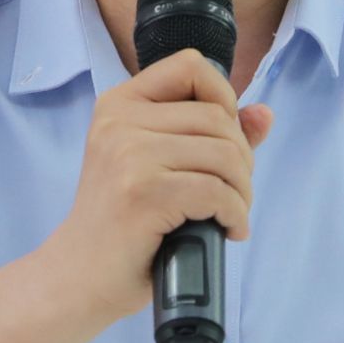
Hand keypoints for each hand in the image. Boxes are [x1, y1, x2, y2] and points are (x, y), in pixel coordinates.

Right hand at [43, 48, 275, 325]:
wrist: (78, 276)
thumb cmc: (122, 223)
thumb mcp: (158, 166)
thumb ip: (209, 135)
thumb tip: (264, 114)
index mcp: (119, 104)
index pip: (191, 66)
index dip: (223, 97)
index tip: (225, 138)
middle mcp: (120, 121)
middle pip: (217, 117)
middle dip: (242, 158)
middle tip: (233, 193)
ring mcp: (129, 155)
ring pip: (224, 155)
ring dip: (242, 191)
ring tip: (231, 214)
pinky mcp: (143, 193)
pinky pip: (217, 192)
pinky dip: (235, 214)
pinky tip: (228, 230)